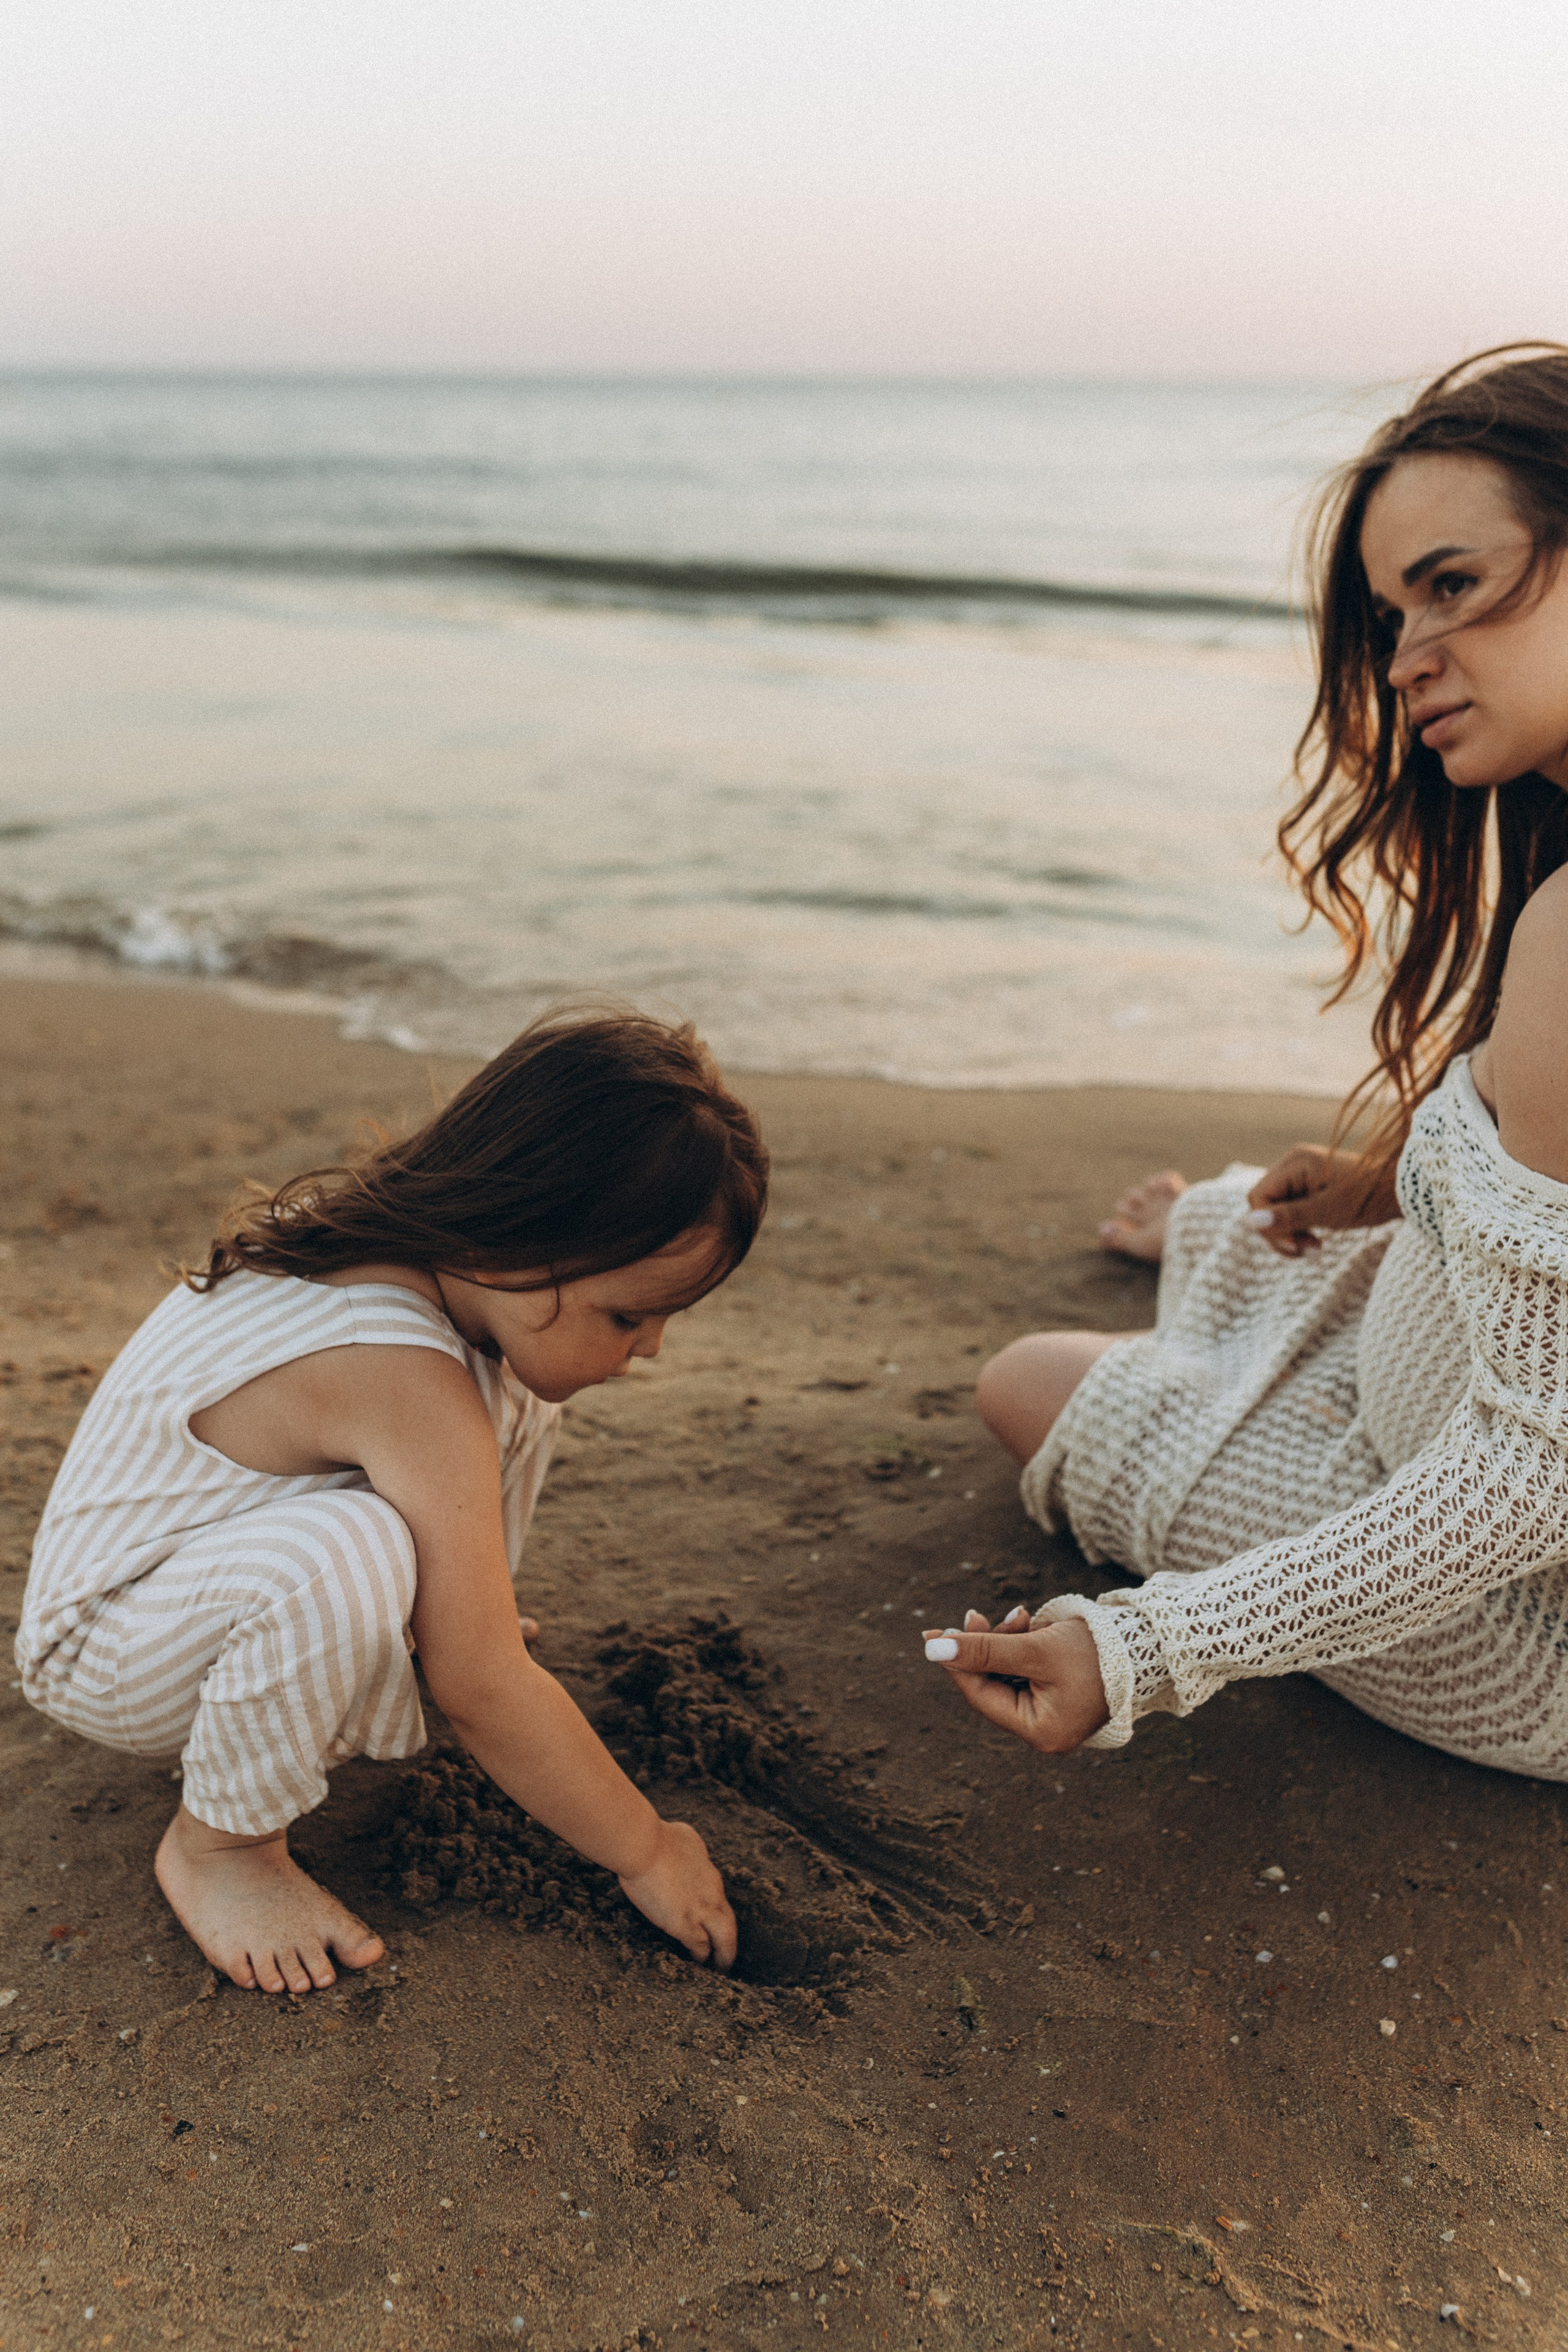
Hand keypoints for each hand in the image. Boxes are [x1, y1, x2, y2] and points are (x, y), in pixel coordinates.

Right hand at [618, 1820, 736, 1970]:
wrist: (644, 1846)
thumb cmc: (658, 1837)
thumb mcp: (686, 1838)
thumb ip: (692, 1850)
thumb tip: (691, 1852)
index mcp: (710, 1875)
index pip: (719, 1901)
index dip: (716, 1915)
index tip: (711, 1924)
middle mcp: (712, 1895)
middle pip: (730, 1924)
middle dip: (729, 1942)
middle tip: (727, 1956)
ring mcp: (700, 1911)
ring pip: (724, 1940)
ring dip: (723, 1955)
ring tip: (719, 1967)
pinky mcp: (684, 1925)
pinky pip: (700, 1947)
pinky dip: (701, 1957)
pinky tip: (698, 1963)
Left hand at [921, 1606, 1108, 1753]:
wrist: (1147, 1645)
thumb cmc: (1093, 1651)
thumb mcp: (1034, 1647)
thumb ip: (983, 1649)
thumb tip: (932, 1648)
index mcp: (1040, 1732)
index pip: (981, 1696)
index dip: (957, 1662)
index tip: (935, 1631)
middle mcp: (1045, 1731)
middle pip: (992, 1685)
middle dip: (985, 1646)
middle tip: (974, 1614)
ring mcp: (1053, 1715)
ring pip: (1007, 1673)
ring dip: (1005, 1641)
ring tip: (1022, 1616)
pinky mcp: (1059, 1696)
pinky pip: (1025, 1671)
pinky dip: (1021, 1646)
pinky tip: (1030, 1625)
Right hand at [1245, 1144, 1399, 1257]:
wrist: (1404, 1191)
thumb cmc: (1368, 1198)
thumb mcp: (1327, 1212)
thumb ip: (1287, 1217)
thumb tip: (1249, 1221)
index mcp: (1294, 1162)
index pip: (1257, 1198)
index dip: (1268, 1226)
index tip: (1295, 1247)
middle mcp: (1293, 1163)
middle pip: (1264, 1204)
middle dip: (1280, 1233)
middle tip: (1308, 1252)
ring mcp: (1302, 1173)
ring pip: (1276, 1210)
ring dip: (1291, 1234)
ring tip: (1315, 1249)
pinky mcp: (1311, 1185)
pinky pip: (1291, 1209)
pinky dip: (1300, 1228)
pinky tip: (1317, 1240)